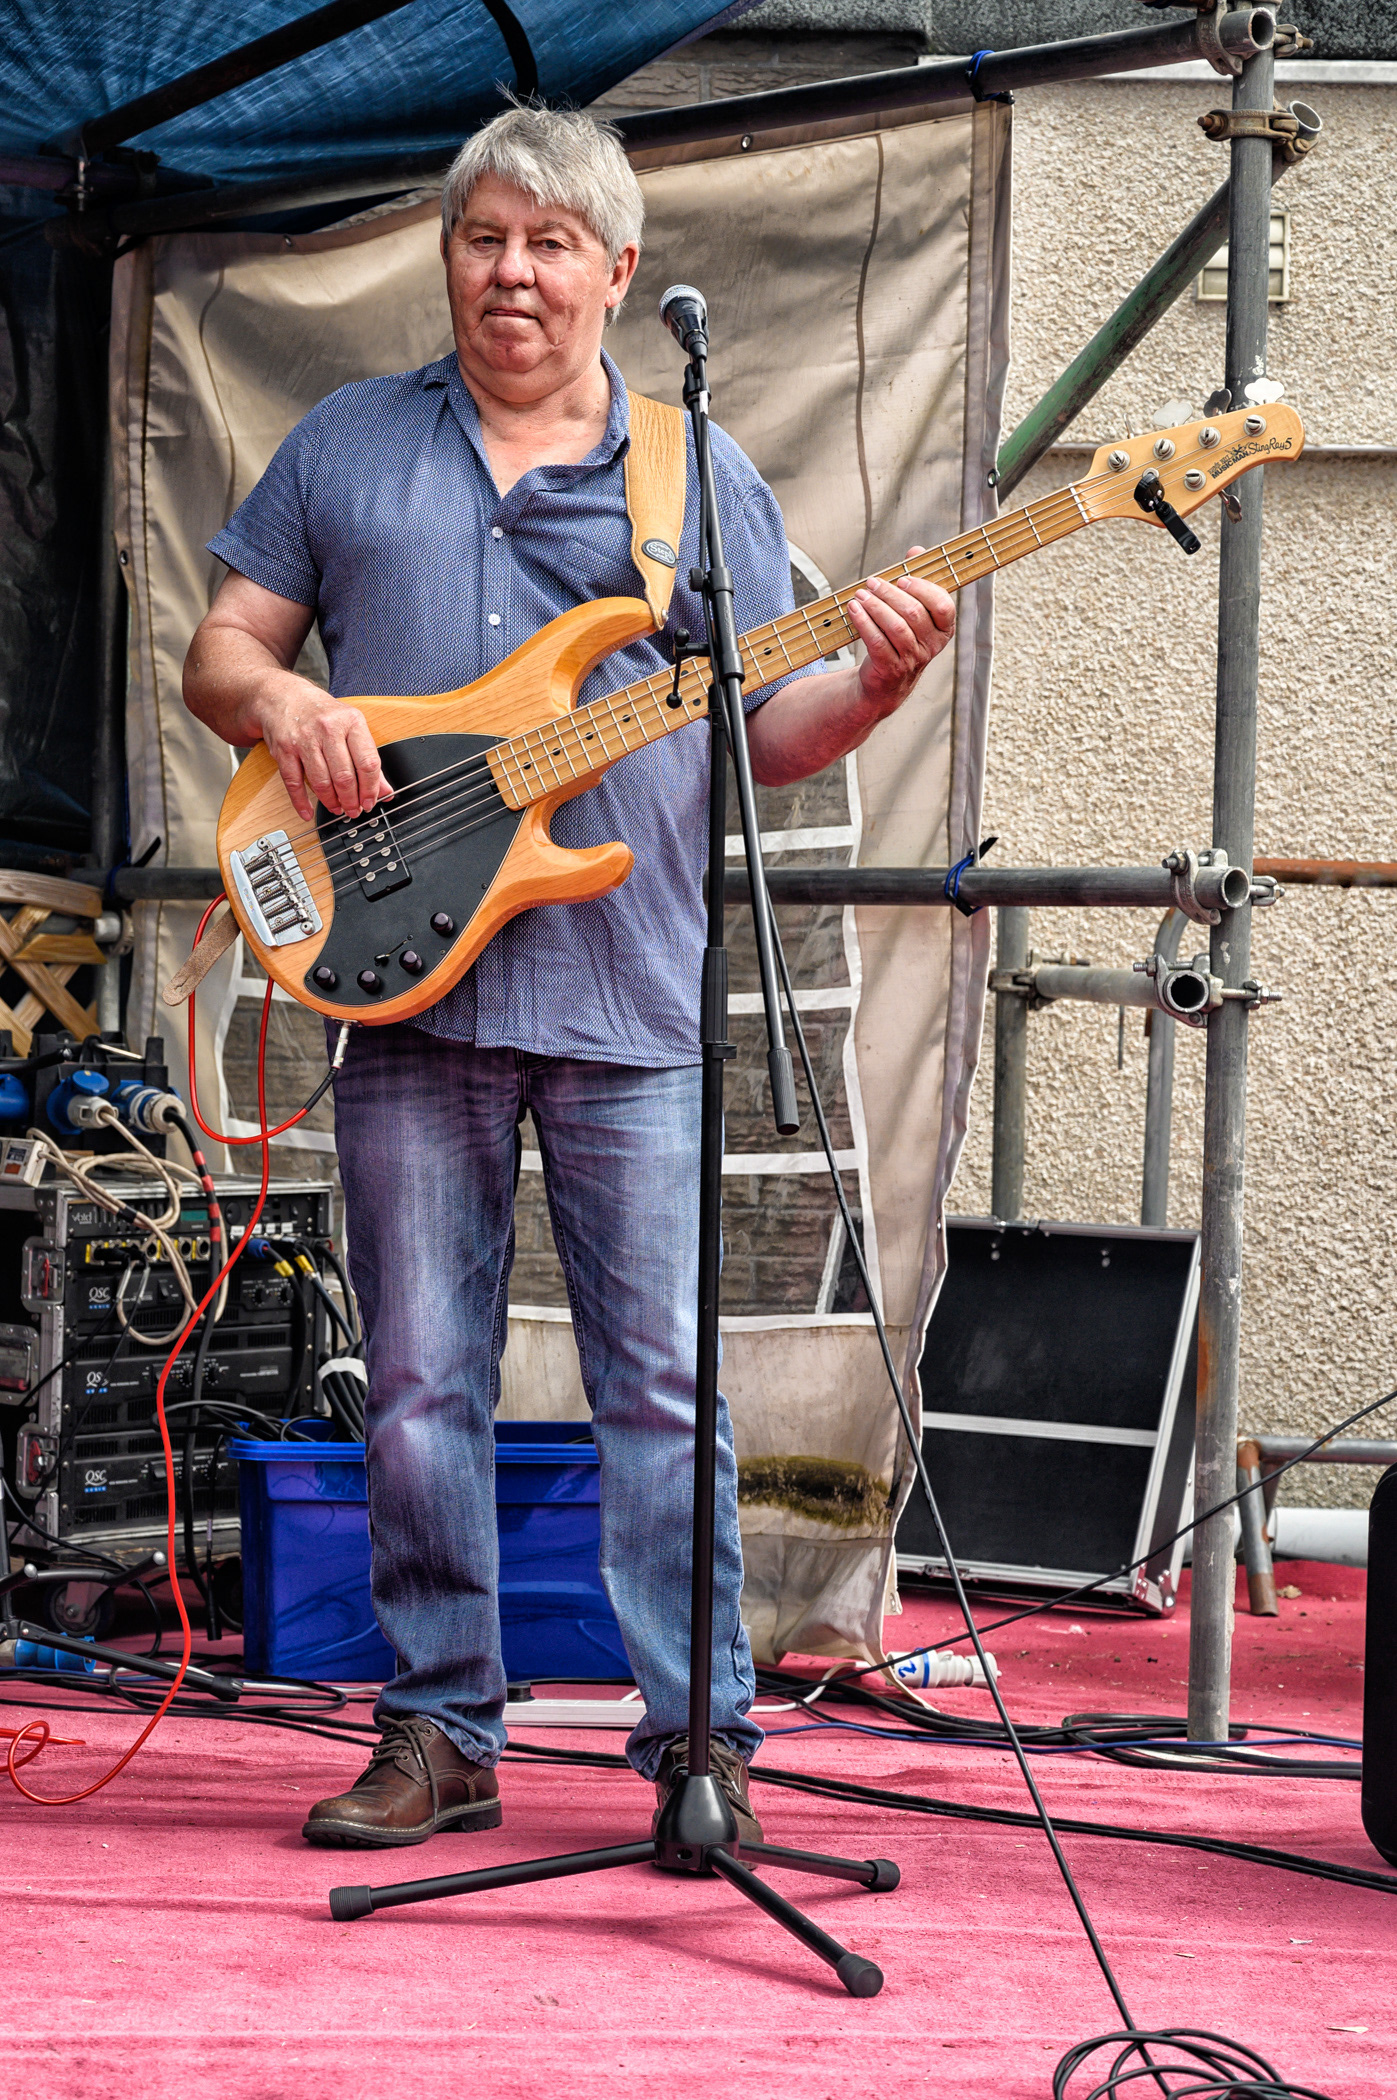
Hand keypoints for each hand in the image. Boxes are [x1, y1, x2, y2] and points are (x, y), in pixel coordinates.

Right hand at [256, 681, 392, 823]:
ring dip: (331, 801)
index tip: (370, 802)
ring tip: (337, 808)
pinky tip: (308, 811)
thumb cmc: (322, 713)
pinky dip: (301, 801)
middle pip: (344, 776)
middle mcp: (328, 729)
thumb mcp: (351, 727)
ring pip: (321, 782)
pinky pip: (293, 782)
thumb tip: (384, 790)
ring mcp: (304, 739)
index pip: (368, 762)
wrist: (284, 695)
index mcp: (351, 722)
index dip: (370, 789)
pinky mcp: (284, 749)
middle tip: (354, 811)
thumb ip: (368, 758)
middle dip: (351, 800)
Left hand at [846, 551, 955, 717]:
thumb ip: (916, 581)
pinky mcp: (890, 669)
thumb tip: (916, 551)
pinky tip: (853, 610)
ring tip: (860, 595)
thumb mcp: (912, 611)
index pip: (943, 606)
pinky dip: (863, 622)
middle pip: (914, 613)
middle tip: (872, 582)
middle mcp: (932, 646)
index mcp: (943, 629)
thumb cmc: (900, 638)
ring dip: (875, 606)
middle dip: (890, 593)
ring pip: (895, 627)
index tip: (901, 579)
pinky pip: (877, 642)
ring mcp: (912, 659)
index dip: (922, 589)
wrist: (886, 681)